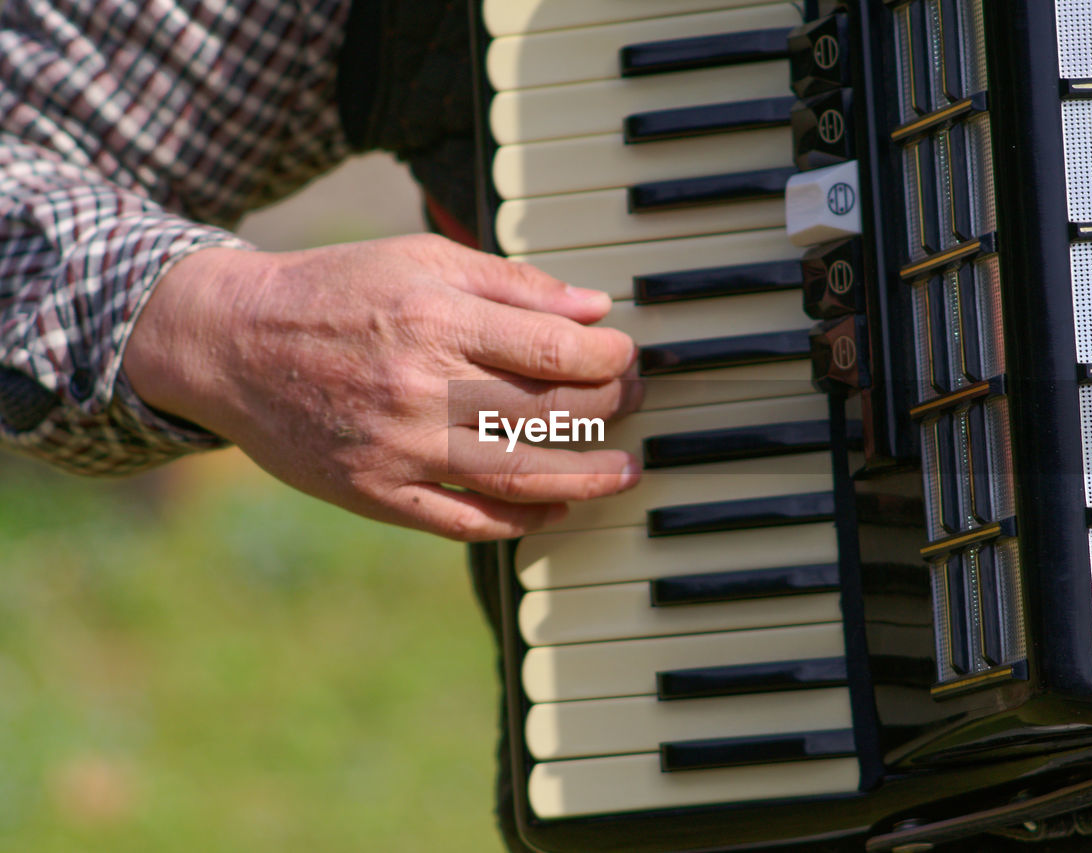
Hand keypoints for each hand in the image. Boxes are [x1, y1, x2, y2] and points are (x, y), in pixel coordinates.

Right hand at [123, 234, 640, 539]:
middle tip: (632, 404)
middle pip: (547, 413)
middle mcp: (420, 388)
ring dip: (588, 479)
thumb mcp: (421, 258)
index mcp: (435, 319)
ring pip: (520, 477)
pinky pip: (466, 521)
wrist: (233, 344)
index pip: (554, 350)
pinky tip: (556, 509)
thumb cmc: (337, 291)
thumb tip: (595, 310)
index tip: (628, 358)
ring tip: (625, 472)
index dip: (609, 359)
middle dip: (609, 409)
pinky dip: (522, 521)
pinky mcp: (376, 494)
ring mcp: (398, 449)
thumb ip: (512, 283)